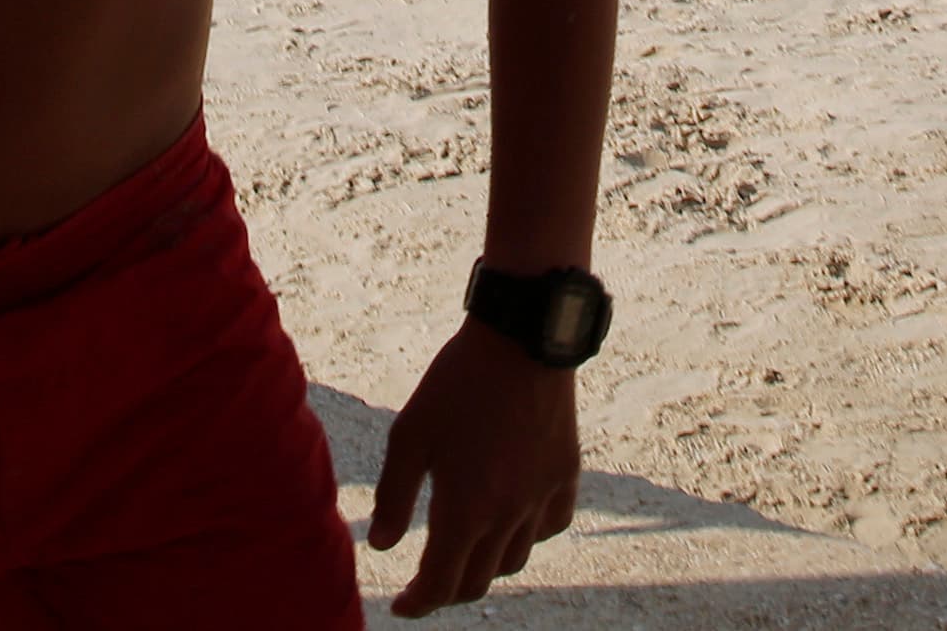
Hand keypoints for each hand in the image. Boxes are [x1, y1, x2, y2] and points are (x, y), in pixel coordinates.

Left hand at [367, 320, 580, 615]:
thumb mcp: (409, 435)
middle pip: (478, 581)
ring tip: (463, 551)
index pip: (441, 583)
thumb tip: (380, 545)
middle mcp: (509, 515)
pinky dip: (527, 535)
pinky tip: (510, 520)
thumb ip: (394, 496)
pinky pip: (548, 527)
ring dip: (485, 566)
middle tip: (426, 582)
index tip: (401, 606)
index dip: (418, 602)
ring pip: (514, 559)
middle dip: (447, 590)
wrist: (521, 341)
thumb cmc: (455, 384)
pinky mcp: (566, 477)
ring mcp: (542, 498)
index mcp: (466, 510)